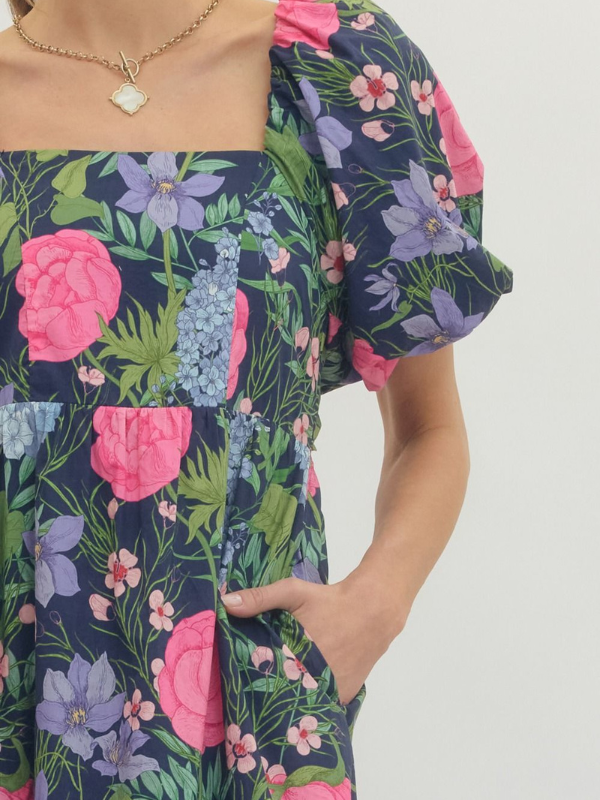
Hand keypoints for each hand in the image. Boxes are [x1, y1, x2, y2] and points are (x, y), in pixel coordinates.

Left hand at [221, 572, 407, 704]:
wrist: (372, 611)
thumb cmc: (328, 601)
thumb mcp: (292, 592)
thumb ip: (260, 598)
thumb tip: (225, 604)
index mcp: (293, 656)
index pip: (261, 679)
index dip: (248, 679)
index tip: (235, 679)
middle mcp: (311, 679)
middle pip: (279, 694)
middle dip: (267, 691)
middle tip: (254, 686)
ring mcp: (329, 691)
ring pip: (300, 703)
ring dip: (288, 699)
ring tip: (273, 693)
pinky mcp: (342, 696)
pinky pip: (320, 704)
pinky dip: (310, 701)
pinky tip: (300, 692)